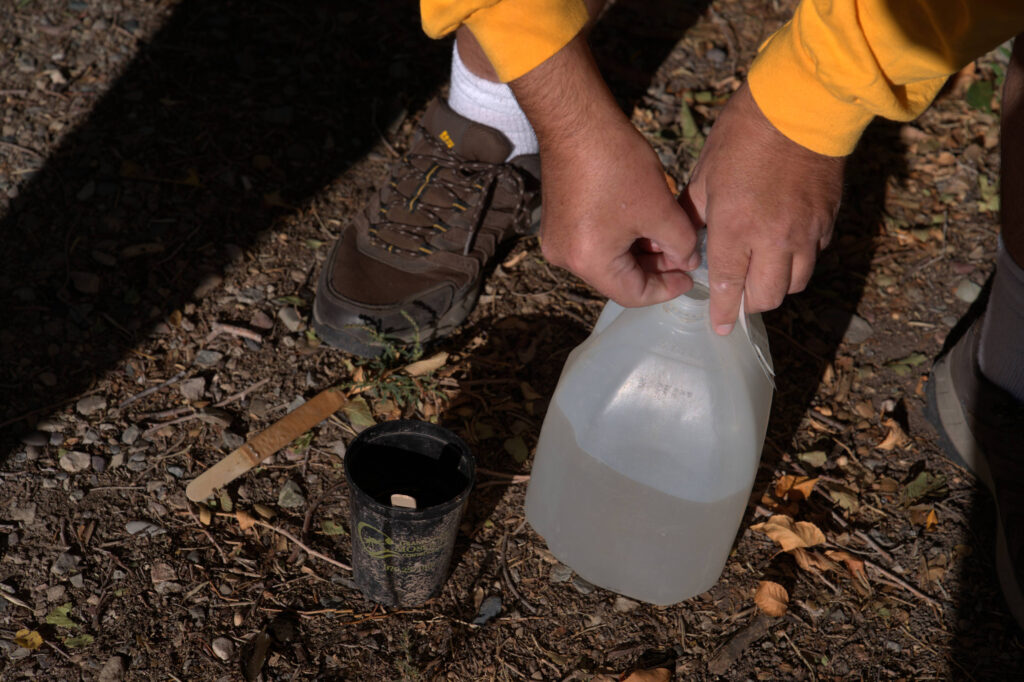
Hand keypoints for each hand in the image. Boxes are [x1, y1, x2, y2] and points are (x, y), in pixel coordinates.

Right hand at [511, 36, 700, 305]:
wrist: (575, 120)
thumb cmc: (617, 163)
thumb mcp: (660, 208)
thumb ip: (681, 243)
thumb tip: (687, 261)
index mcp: (590, 261)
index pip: (633, 294)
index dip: (666, 289)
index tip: (690, 279)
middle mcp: (566, 259)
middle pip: (618, 278)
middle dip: (654, 269)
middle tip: (684, 256)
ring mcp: (558, 240)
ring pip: (607, 260)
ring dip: (638, 252)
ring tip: (668, 237)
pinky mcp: (557, 223)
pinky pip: (593, 242)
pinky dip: (620, 239)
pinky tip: (642, 223)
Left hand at [684, 82, 845, 333]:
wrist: (803, 105)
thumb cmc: (744, 134)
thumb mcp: (705, 173)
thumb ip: (694, 214)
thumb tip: (685, 239)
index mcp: (736, 228)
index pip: (728, 287)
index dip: (722, 312)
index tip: (719, 327)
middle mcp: (773, 239)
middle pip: (767, 297)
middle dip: (749, 304)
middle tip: (737, 297)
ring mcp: (805, 232)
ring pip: (795, 283)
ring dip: (776, 286)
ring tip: (762, 275)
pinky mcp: (828, 221)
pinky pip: (814, 257)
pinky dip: (799, 261)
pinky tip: (785, 248)